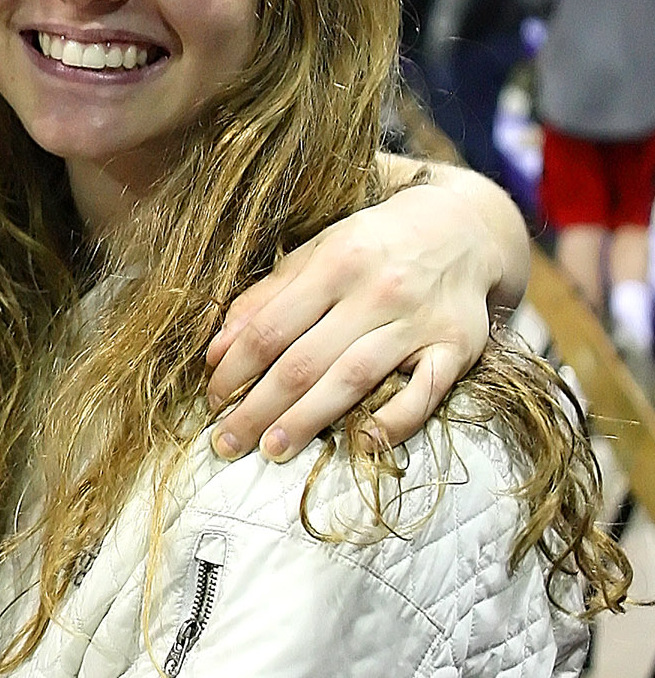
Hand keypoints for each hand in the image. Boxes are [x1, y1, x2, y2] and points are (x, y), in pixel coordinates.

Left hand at [203, 182, 504, 460]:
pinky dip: (394, 423)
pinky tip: (360, 444)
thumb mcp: (318, 252)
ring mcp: (420, 321)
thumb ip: (266, 298)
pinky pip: (425, 393)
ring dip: (307, 420)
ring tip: (273, 450)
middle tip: (227, 443)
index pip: (270, 328)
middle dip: (258, 407)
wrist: (465, 228)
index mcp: (336, 262)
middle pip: (305, 361)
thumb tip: (216, 352)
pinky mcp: (457, 347)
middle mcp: (378, 291)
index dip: (235, 370)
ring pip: (354, 379)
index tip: (212, 402)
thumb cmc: (375, 246)